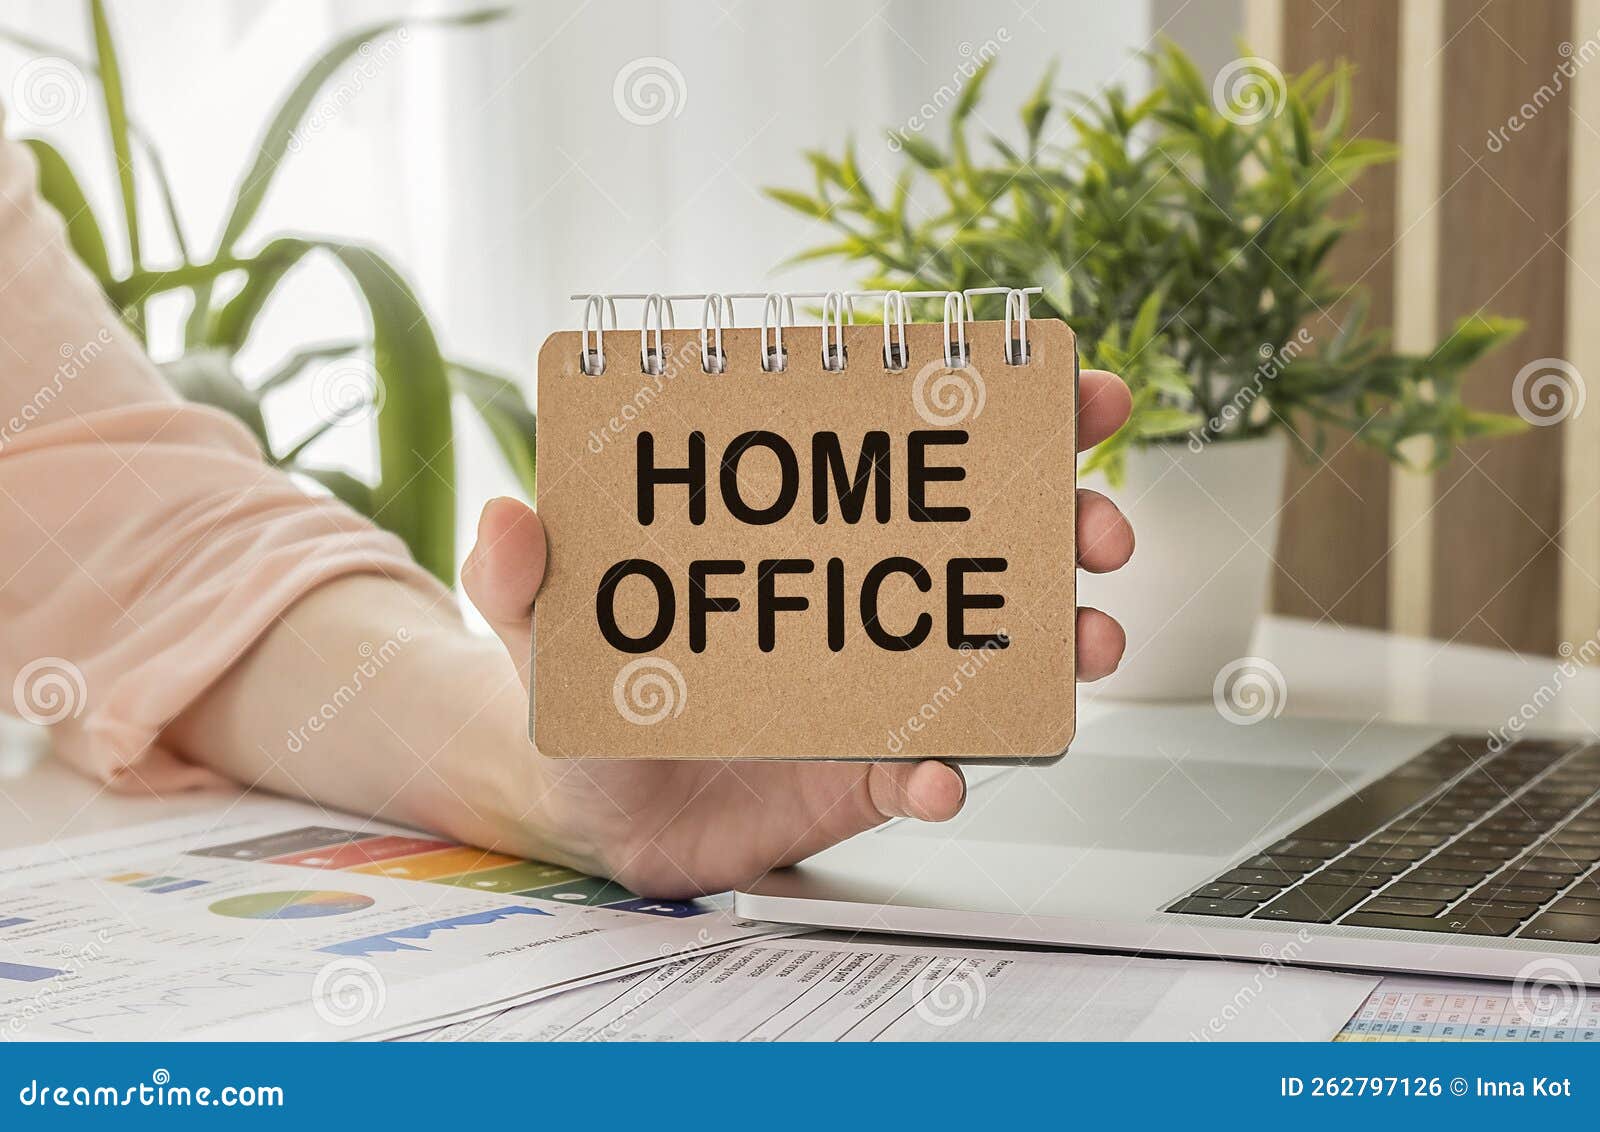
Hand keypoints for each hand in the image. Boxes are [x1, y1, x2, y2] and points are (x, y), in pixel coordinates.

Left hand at [461, 370, 1133, 897]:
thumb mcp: (543, 627)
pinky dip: (948, 775)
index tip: (1075, 390)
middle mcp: (855, 599)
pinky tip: (945, 778)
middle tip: (1096, 532)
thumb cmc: (586, 690)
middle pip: (985, 545)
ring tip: (1086, 649)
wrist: (588, 808)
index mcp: (802, 533)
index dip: (1008, 416)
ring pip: (992, 655)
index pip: (910, 456)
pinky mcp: (862, 774)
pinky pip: (926, 771)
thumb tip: (508, 516)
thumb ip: (523, 580)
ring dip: (1057, 646)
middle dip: (1065, 525)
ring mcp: (870, 687)